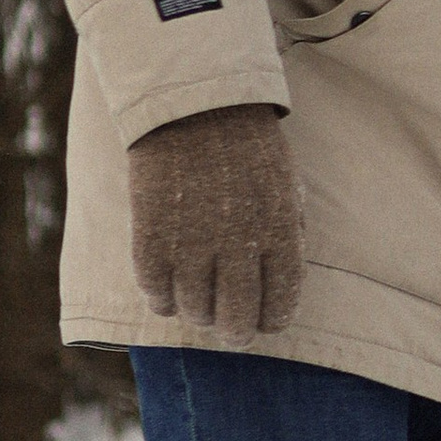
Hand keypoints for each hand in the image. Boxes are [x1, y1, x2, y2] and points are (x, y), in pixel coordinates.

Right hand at [127, 103, 305, 332]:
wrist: (193, 107)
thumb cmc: (247, 146)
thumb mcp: (286, 186)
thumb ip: (289, 235)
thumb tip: (282, 286)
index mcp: (279, 231)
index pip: (281, 302)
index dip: (273, 321)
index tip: (265, 323)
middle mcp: (237, 245)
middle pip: (236, 321)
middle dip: (236, 334)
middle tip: (231, 333)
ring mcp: (191, 244)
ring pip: (194, 312)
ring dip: (198, 314)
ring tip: (198, 304)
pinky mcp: (150, 239)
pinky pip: (155, 293)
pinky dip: (161, 300)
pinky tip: (167, 290)